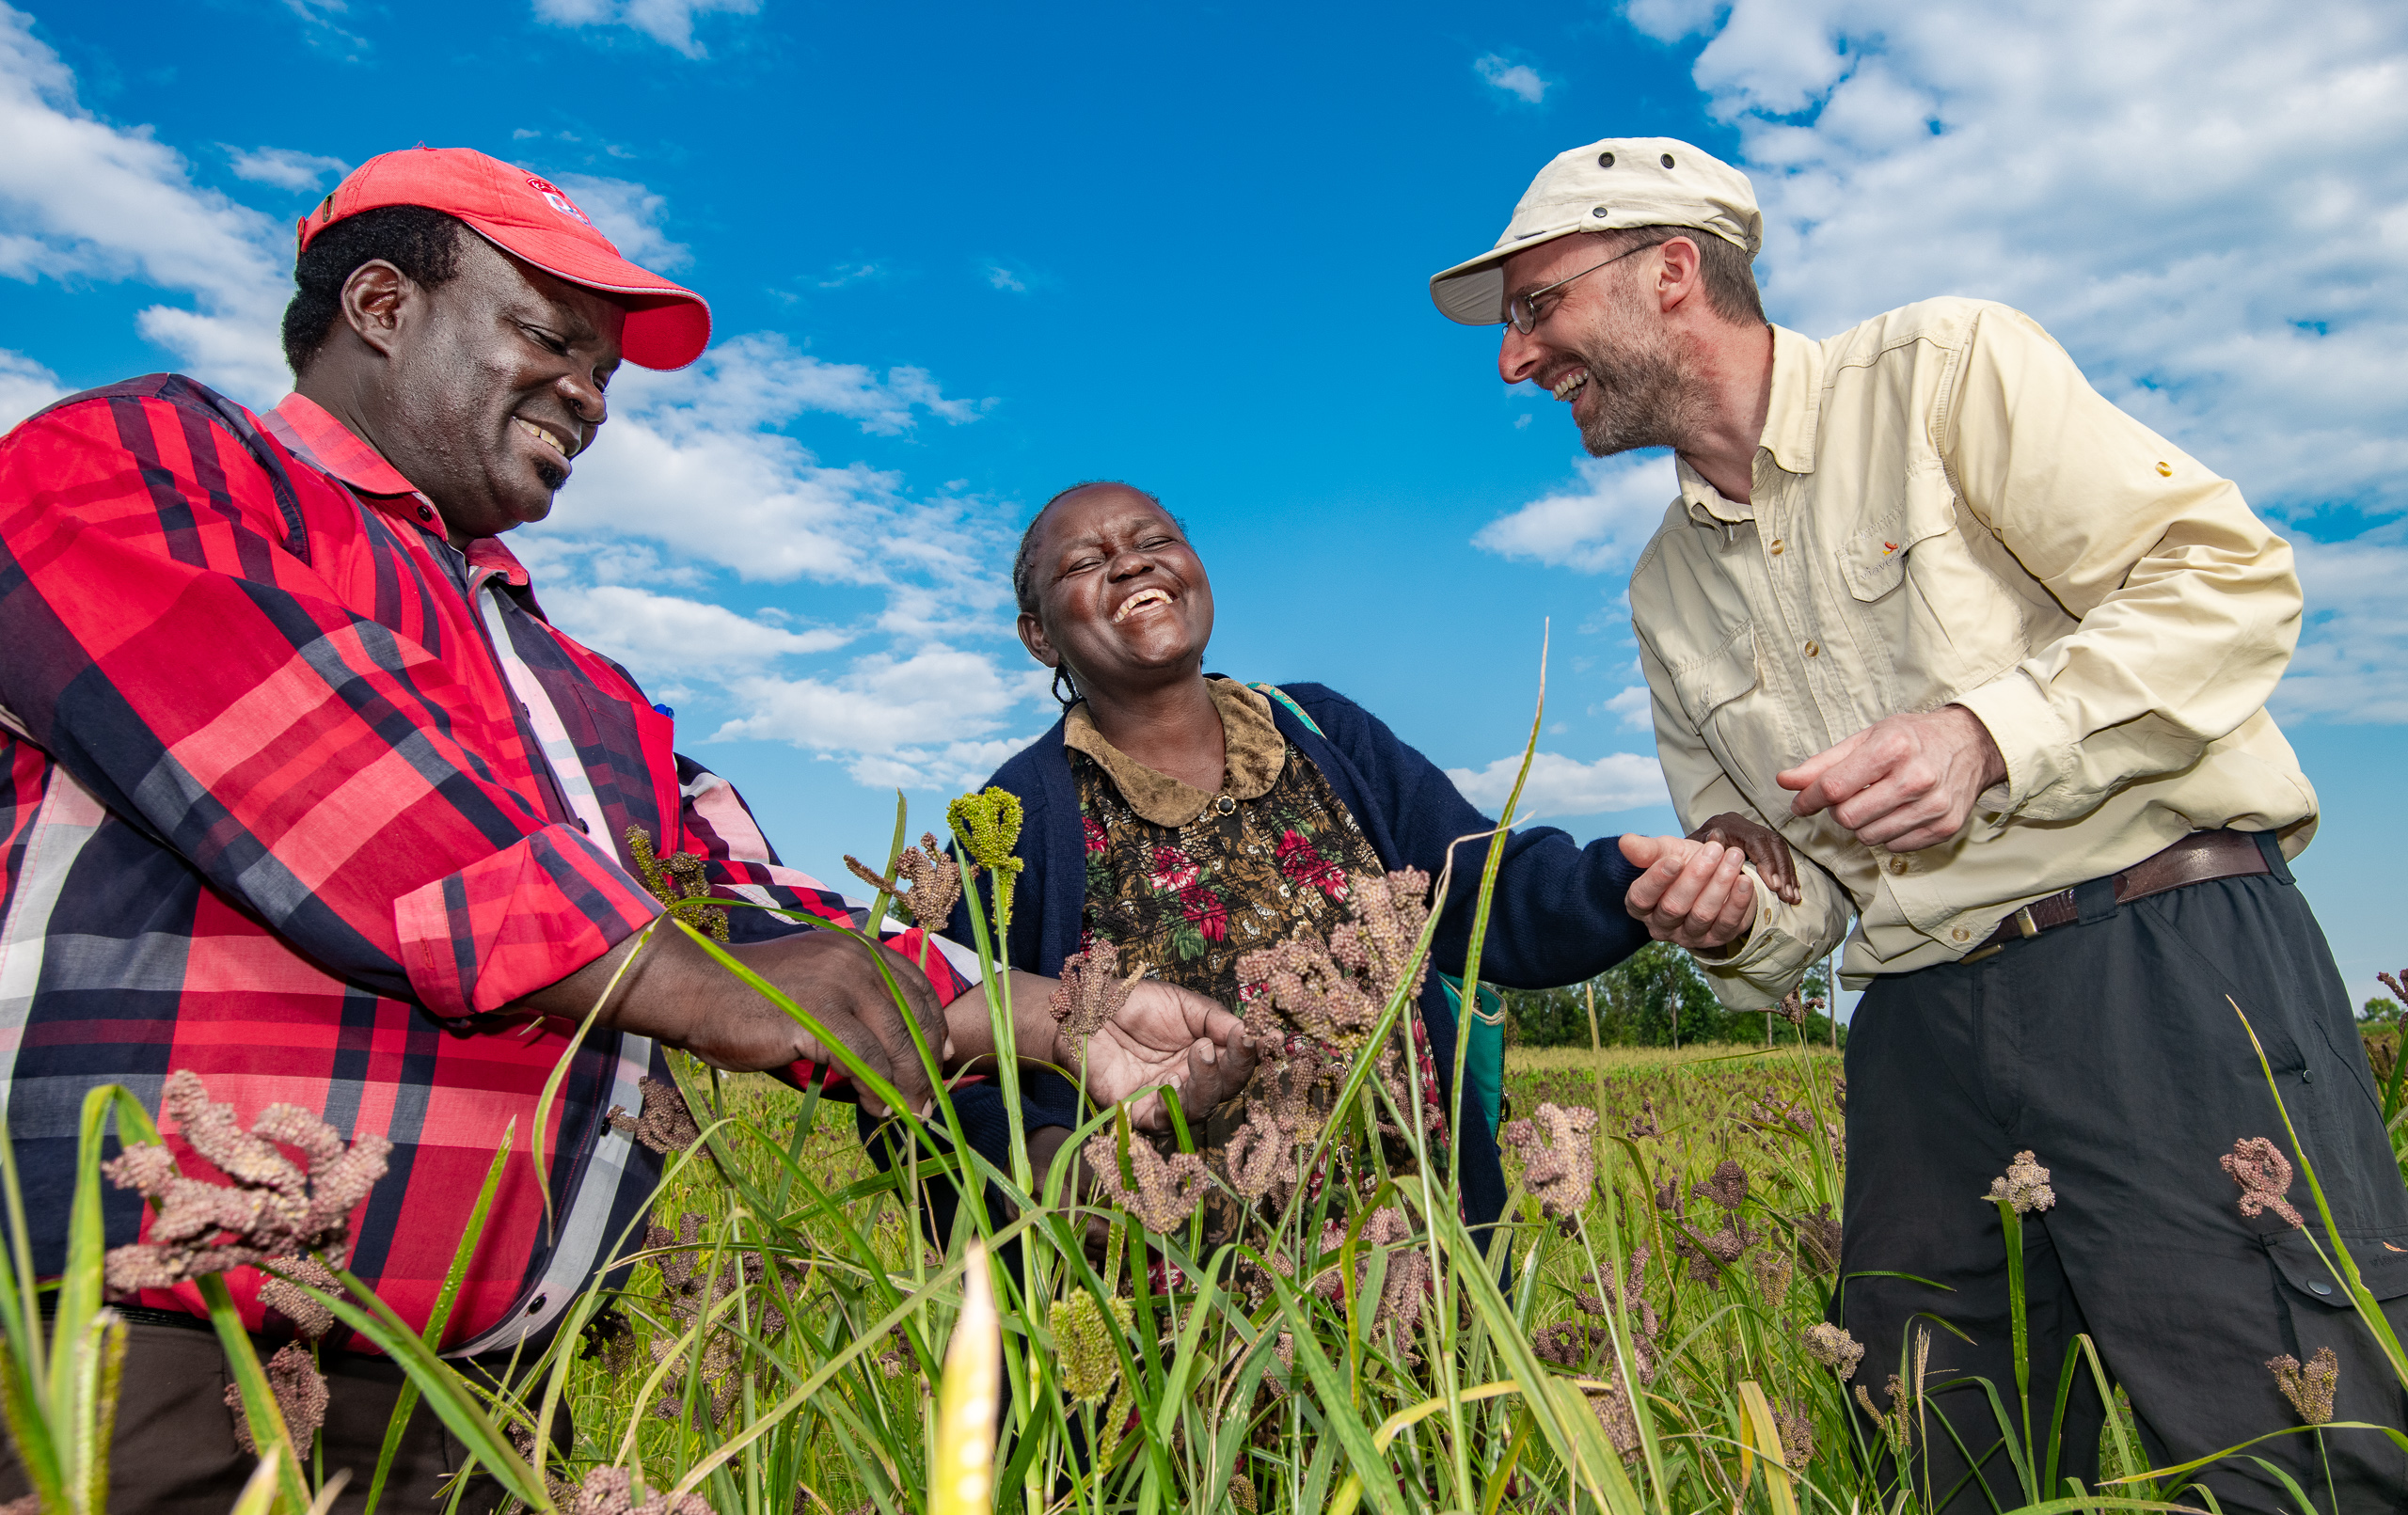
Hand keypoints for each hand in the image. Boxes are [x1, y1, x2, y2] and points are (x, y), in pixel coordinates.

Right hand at [525, 925, 950, 1116]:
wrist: (698, 990)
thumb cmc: (750, 996)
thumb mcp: (814, 987)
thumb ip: (853, 1004)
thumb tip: (891, 1049)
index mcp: (858, 947)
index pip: (917, 987)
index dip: (934, 1026)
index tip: (942, 1058)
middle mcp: (856, 958)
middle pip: (914, 1017)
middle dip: (927, 1064)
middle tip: (930, 1100)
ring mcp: (839, 984)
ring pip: (895, 1043)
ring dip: (909, 1084)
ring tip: (911, 1113)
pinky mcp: (819, 1015)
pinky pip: (864, 1061)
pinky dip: (879, 1089)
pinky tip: (879, 1109)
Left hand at [1076, 980, 1257, 1131]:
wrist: (1084, 1012)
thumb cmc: (1131, 1005)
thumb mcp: (1181, 1003)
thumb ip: (1215, 1018)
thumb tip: (1249, 1031)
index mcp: (1205, 1054)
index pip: (1237, 1062)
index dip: (1251, 1053)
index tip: (1262, 1037)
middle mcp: (1191, 1080)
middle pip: (1227, 1089)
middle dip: (1233, 1068)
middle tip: (1228, 1044)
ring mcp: (1167, 1099)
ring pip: (1202, 1108)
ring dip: (1207, 1085)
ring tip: (1197, 1054)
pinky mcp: (1139, 1113)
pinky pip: (1165, 1121)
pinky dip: (1175, 1105)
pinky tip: (1172, 1081)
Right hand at [1618, 835, 1758, 950]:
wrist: (1715, 875)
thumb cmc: (1685, 864)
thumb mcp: (1666, 852)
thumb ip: (1647, 849)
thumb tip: (1625, 842)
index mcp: (1642, 906)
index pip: (1641, 898)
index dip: (1656, 880)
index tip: (1675, 860)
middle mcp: (1662, 926)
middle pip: (1674, 906)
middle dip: (1696, 876)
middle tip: (1714, 850)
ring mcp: (1690, 936)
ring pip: (1702, 914)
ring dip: (1720, 883)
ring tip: (1733, 857)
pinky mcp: (1717, 939)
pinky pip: (1728, 924)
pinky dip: (1738, 901)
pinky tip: (1745, 881)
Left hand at [1688, 810, 1800, 904]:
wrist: (1685, 854)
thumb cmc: (1685, 861)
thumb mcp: (1686, 858)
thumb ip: (1699, 853)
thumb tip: (1716, 836)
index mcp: (1725, 825)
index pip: (1753, 840)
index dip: (1765, 862)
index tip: (1773, 885)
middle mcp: (1741, 824)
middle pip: (1771, 843)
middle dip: (1781, 871)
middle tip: (1786, 894)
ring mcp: (1751, 830)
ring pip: (1779, 849)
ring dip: (1787, 875)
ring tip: (1792, 897)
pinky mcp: (1759, 841)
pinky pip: (1780, 855)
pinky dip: (1786, 873)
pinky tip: (1791, 891)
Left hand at [1778, 705, 2006, 851]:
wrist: (1971, 744)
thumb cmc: (1912, 738)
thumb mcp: (1866, 738)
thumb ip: (1823, 763)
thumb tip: (1785, 781)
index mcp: (1892, 748)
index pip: (1834, 786)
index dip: (1809, 798)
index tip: (1801, 803)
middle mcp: (1916, 777)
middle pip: (1849, 817)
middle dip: (1838, 811)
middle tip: (1847, 797)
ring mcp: (1934, 805)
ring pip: (1869, 837)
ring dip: (1861, 824)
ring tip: (1874, 802)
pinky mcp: (1945, 827)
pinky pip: (1894, 847)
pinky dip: (1886, 834)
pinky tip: (1896, 812)